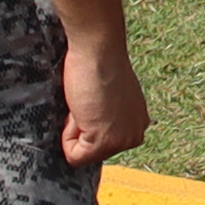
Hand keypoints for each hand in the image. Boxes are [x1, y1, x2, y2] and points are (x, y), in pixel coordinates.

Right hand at [56, 28, 149, 167]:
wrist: (98, 48)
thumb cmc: (97, 62)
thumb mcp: (108, 96)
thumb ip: (106, 116)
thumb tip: (89, 124)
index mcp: (137, 123)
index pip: (102, 142)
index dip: (86, 121)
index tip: (92, 98)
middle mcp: (135, 135)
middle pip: (91, 151)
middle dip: (80, 128)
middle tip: (87, 99)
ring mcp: (121, 141)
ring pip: (81, 154)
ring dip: (73, 129)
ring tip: (84, 102)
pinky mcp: (104, 141)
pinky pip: (74, 156)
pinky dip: (67, 136)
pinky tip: (80, 109)